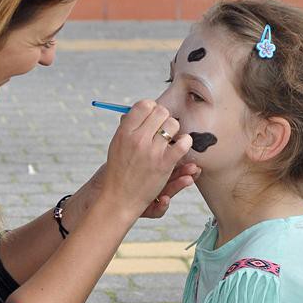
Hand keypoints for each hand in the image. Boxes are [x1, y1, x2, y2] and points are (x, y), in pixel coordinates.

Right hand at [99, 100, 191, 219]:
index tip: (154, 116)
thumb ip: (128, 126)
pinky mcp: (164, 164)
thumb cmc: (118, 169)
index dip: (152, 108)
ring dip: (175, 129)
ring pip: (173, 125)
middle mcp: (137, 138)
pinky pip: (182, 144)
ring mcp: (152, 151)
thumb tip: (141, 108)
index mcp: (124, 131)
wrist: (117, 196)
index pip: (144, 105)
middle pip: (161, 112)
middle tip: (163, 126)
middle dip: (164, 117)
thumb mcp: (117, 144)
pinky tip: (182, 143)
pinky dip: (185, 141)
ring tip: (172, 136)